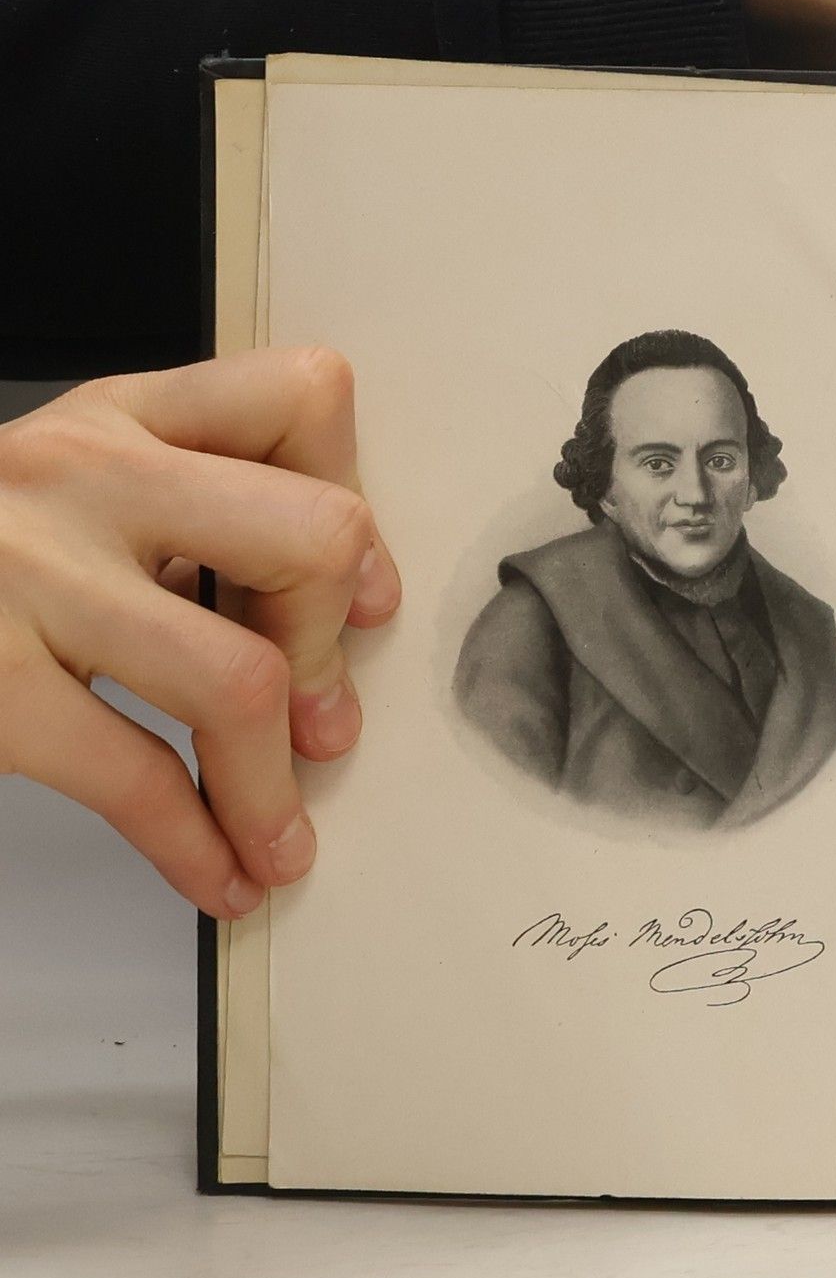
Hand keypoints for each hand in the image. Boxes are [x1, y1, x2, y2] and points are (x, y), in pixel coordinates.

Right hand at [0, 348, 400, 917]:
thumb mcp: (71, 497)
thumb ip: (190, 524)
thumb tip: (336, 625)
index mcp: (123, 420)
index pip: (302, 400)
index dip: (358, 506)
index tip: (359, 597)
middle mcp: (83, 472)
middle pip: (312, 536)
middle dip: (332, 649)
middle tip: (321, 721)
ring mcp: (27, 571)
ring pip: (239, 677)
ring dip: (273, 786)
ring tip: (279, 835)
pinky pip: (138, 776)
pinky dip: (199, 846)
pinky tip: (221, 877)